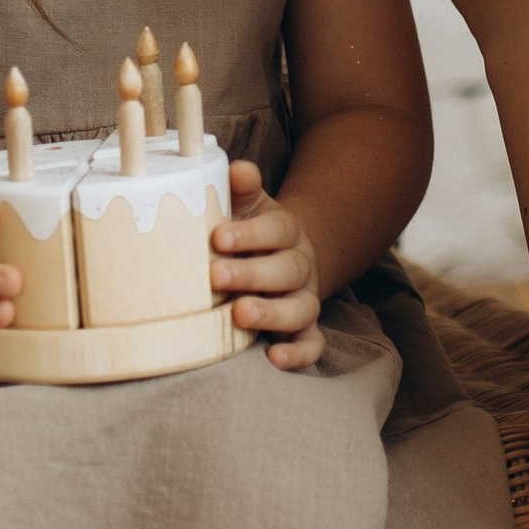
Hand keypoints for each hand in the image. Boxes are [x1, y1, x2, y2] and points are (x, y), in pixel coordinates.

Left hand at [214, 160, 325, 367]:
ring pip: (301, 308)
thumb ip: (240, 187)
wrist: (280, 256)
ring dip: (273, 313)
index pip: (276, 229)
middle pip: (287, 269)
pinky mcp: (304, 329)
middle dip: (252, 273)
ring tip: (240, 315)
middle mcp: (300, 265)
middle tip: (216, 275)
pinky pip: (311, 344)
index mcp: (285, 231)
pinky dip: (299, 353)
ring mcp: (304, 298)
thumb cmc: (248, 231)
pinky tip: (275, 359)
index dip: (249, 234)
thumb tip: (237, 169)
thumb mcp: (245, 204)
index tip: (217, 237)